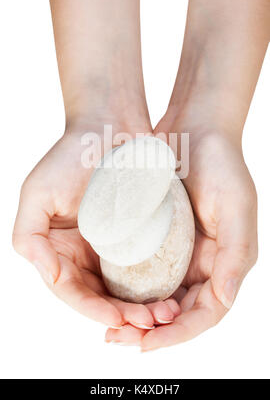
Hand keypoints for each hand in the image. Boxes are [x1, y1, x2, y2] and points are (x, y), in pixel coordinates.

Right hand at [13, 128, 180, 330]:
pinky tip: (172, 291)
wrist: (109, 125)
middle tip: (150, 323)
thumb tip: (50, 276)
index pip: (71, 291)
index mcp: (56, 249)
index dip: (92, 310)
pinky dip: (156, 284)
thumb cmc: (70, 155)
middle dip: (123, 315)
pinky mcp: (136, 235)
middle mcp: (83, 253)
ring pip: (126, 289)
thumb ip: (27, 238)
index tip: (118, 318)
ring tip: (165, 314)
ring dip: (143, 306)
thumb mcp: (36, 193)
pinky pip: (146, 267)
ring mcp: (111, 246)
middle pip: (101, 297)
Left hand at [105, 125, 257, 348]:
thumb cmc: (222, 163)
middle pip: (177, 313)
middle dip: (150, 333)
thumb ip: (236, 254)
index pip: (205, 313)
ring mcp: (179, 252)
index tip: (147, 344)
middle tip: (118, 340)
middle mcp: (203, 263)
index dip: (178, 334)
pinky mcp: (157, 238)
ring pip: (156, 297)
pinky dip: (127, 288)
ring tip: (108, 327)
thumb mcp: (237, 205)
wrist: (195, 128)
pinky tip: (107, 294)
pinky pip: (141, 271)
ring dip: (135, 316)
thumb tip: (225, 299)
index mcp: (225, 262)